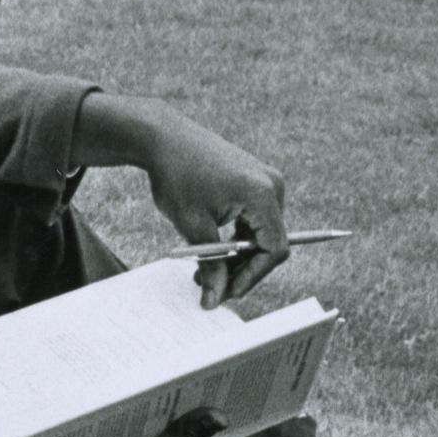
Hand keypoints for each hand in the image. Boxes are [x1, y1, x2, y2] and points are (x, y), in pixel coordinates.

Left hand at [69, 93, 289, 304]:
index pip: (274, 249)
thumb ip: (210, 265)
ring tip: (202, 272)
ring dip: (236, 257)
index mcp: (262, 194)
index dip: (253, 276)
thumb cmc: (176, 176)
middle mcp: (271, 186)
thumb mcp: (193, 226)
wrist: (163, 138)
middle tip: (210, 288)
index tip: (227, 292)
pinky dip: (235, 238)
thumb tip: (215, 299)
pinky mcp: (253, 181)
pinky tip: (211, 250)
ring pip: (260, 234)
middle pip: (269, 243)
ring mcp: (264, 181)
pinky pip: (253, 220)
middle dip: (241, 269)